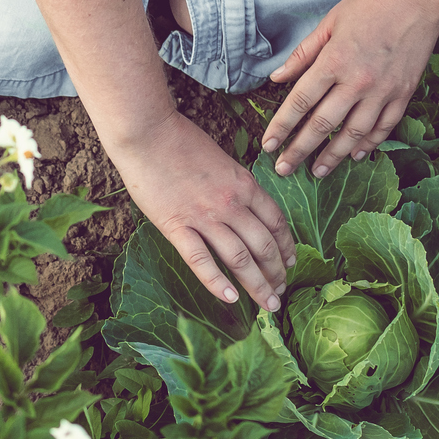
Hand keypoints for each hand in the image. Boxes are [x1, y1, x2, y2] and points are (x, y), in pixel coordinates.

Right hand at [106, 110, 297, 310]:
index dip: (287, 247)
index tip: (290, 264)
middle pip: (264, 246)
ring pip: (240, 258)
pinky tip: (230, 299)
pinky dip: (216, 282)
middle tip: (281, 294)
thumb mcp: (222, 161)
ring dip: (257, 285)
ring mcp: (205, 216)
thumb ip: (235, 186)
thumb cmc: (181, 142)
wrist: (148, 133)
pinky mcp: (176, 225)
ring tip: (267, 305)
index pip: (276, 222)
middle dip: (276, 273)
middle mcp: (231, 204)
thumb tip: (243, 208)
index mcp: (245, 185)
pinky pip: (201, 259)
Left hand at [259, 0, 438, 178]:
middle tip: (284, 169)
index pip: (300, 102)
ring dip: (333, 156)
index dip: (281, 127)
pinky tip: (355, 156)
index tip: (268, 145)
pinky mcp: (403, 94)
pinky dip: (368, 144)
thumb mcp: (330, 22)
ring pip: (354, 134)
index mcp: (334, 61)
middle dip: (300, 151)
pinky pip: (383, 127)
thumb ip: (303, 54)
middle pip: (322, 125)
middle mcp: (357, 81)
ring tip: (317, 172)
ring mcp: (383, 91)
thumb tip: (276, 78)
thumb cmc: (371, 4)